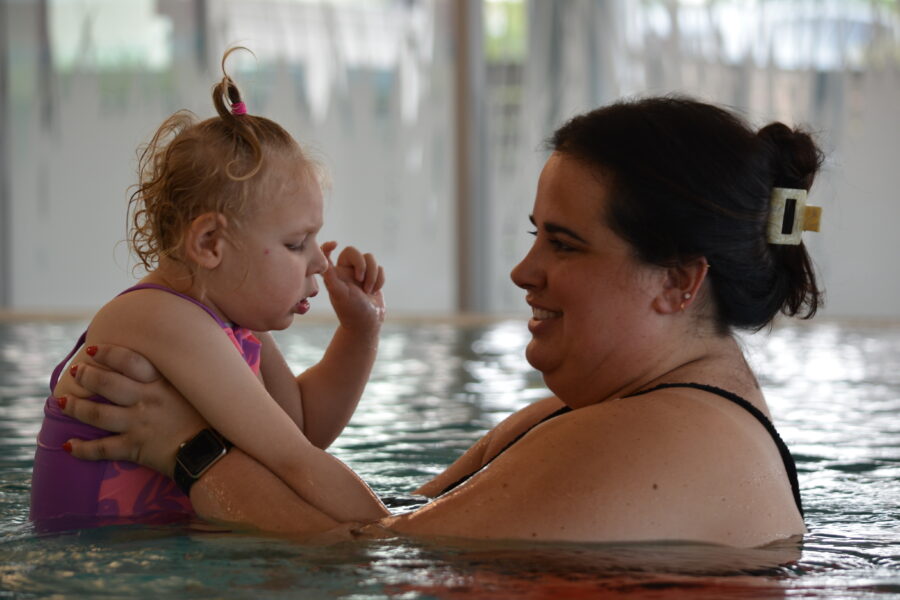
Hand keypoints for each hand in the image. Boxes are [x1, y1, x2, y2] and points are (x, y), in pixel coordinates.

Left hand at [59, 345, 207, 477]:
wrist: (215, 451)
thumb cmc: (214, 419)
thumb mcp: (203, 389)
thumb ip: (186, 376)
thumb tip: (182, 361)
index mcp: (163, 383)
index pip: (129, 361)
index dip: (107, 353)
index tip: (92, 349)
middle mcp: (147, 399)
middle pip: (108, 384)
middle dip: (86, 376)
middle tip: (75, 372)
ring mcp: (139, 423)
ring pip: (98, 414)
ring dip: (76, 407)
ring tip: (60, 402)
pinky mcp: (135, 448)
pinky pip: (103, 448)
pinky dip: (82, 449)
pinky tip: (68, 446)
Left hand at [320, 242, 385, 332]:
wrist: (367, 324)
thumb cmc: (351, 310)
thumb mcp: (339, 293)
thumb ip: (330, 275)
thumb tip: (324, 257)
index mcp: (334, 274)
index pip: (327, 253)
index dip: (328, 246)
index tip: (335, 244)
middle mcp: (345, 272)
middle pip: (354, 251)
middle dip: (362, 264)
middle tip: (360, 279)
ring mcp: (360, 274)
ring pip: (370, 258)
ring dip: (373, 274)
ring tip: (368, 291)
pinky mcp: (373, 278)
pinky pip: (380, 268)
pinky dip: (380, 280)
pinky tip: (375, 292)